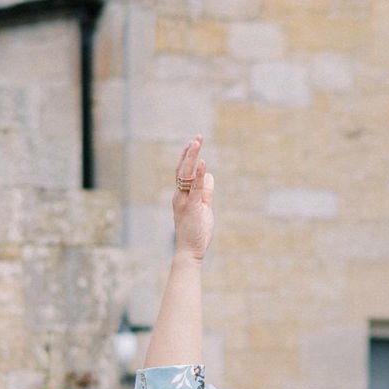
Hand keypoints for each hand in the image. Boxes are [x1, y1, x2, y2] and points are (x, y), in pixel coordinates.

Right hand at [169, 137, 213, 261]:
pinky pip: (195, 188)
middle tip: (198, 137)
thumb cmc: (196, 232)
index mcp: (181, 195)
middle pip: (183, 169)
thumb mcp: (204, 207)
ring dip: (192, 157)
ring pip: (186, 175)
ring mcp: (184, 201)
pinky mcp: (192, 207)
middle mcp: (179, 196)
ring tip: (197, 142)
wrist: (189, 251)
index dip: (188, 156)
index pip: (183, 172)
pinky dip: (198, 175)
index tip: (194, 142)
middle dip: (190, 152)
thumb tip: (209, 174)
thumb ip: (206, 191)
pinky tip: (203, 163)